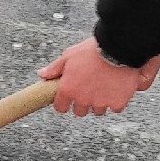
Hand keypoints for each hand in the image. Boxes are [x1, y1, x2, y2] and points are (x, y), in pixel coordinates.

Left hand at [40, 37, 159, 116]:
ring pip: (97, 110)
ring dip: (99, 102)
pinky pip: (115, 108)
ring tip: (103, 87)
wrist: (117, 49)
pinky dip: (116, 101)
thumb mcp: (69, 55)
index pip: (60, 107)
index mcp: (68, 89)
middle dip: (82, 102)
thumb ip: (55, 68)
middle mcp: (83, 99)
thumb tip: (42, 74)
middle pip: (80, 111)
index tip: (67, 98)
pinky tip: (116, 89)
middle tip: (88, 90)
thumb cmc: (92, 51)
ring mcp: (100, 103)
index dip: (63, 102)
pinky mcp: (117, 103)